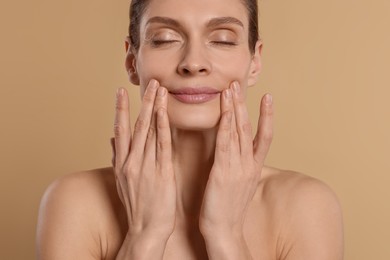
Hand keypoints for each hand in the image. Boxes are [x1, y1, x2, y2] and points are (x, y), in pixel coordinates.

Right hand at [112, 79, 175, 241]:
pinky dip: (162, 126)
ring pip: (149, 131)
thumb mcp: (122, 182)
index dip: (120, 109)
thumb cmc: (137, 206)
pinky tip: (164, 112)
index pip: (120, 130)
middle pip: (136, 125)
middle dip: (143, 102)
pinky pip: (161, 145)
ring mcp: (145, 166)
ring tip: (158, 89)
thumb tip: (112, 140)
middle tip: (150, 82)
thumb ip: (117, 158)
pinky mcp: (160, 172)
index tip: (120, 92)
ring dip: (154, 108)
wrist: (147, 229)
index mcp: (122, 163)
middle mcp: (131, 161)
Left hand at [199, 81, 272, 239]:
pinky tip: (224, 111)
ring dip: (234, 108)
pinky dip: (226, 126)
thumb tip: (239, 154)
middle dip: (243, 104)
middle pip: (249, 127)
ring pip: (238, 132)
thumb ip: (241, 166)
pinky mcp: (223, 172)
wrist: (225, 231)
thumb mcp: (240, 184)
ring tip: (231, 89)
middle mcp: (249, 164)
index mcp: (253, 167)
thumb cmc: (228, 208)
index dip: (267, 116)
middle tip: (238, 84)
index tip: (268, 97)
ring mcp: (237, 167)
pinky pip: (225, 144)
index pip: (264, 136)